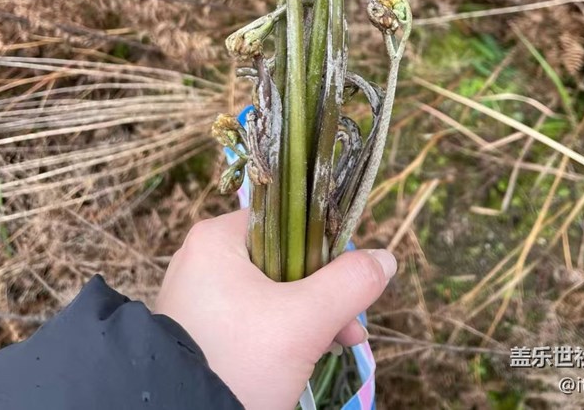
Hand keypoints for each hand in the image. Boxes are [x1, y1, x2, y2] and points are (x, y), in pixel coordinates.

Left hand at [155, 208, 395, 409]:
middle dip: (324, 294)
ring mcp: (197, 299)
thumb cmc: (239, 361)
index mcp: (216, 239)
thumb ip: (350, 284)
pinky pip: (251, 319)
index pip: (286, 221)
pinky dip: (281, 333)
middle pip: (282, 260)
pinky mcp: (199, 332)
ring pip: (270, 294)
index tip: (352, 281)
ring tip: (338, 346)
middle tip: (351, 328)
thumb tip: (386, 259)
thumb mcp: (304, 321)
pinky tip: (307, 356)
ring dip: (309, 317)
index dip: (325, 248)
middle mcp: (201, 260)